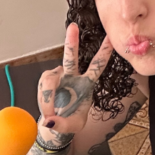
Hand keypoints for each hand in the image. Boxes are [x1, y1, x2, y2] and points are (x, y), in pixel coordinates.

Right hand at [37, 23, 112, 141]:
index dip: (104, 53)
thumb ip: (62, 124)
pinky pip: (43, 88)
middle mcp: (72, 76)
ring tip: (50, 113)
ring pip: (50, 79)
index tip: (111, 38)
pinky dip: (44, 100)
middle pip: (71, 58)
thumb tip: (49, 120)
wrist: (55, 124)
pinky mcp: (47, 82)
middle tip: (73, 28)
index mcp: (87, 84)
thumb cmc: (69, 121)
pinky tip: (47, 111)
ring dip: (48, 96)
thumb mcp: (73, 126)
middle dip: (71, 42)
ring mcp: (58, 78)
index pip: (97, 66)